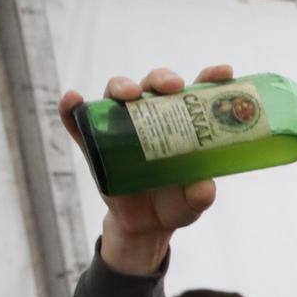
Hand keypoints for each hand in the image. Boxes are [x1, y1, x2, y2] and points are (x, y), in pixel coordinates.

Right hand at [59, 63, 234, 274]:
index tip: (225, 71)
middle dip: (163, 79)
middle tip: (172, 86)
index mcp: (184, 124)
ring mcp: (121, 127)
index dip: (211, 78)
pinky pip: (78, 122)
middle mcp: (152, 117)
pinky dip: (72, 109)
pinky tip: (72, 100)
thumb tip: (204, 188)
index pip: (198, 94)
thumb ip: (200, 196)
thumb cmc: (177, 203)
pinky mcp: (95, 144)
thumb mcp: (192, 203)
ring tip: (128, 93)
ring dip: (121, 87)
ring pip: (117, 95)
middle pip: (154, 86)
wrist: (147, 224)